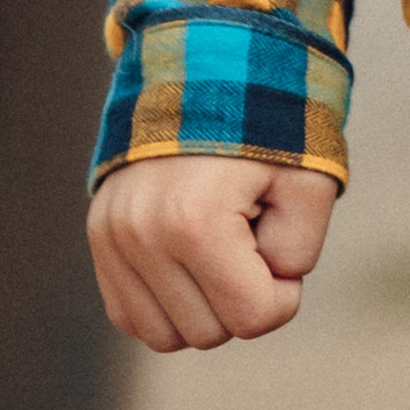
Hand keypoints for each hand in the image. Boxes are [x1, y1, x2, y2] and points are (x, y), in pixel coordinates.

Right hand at [88, 154, 338, 352]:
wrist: (207, 73)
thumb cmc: (268, 129)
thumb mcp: (311, 185)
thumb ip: (298, 253)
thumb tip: (261, 298)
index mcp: (195, 222)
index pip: (254, 318)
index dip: (285, 293)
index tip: (283, 243)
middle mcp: (141, 236)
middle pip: (210, 334)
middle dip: (243, 295)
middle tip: (252, 235)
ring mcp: (112, 239)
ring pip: (167, 336)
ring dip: (205, 304)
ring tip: (220, 243)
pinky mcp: (99, 241)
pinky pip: (132, 317)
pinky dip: (168, 303)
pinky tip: (191, 258)